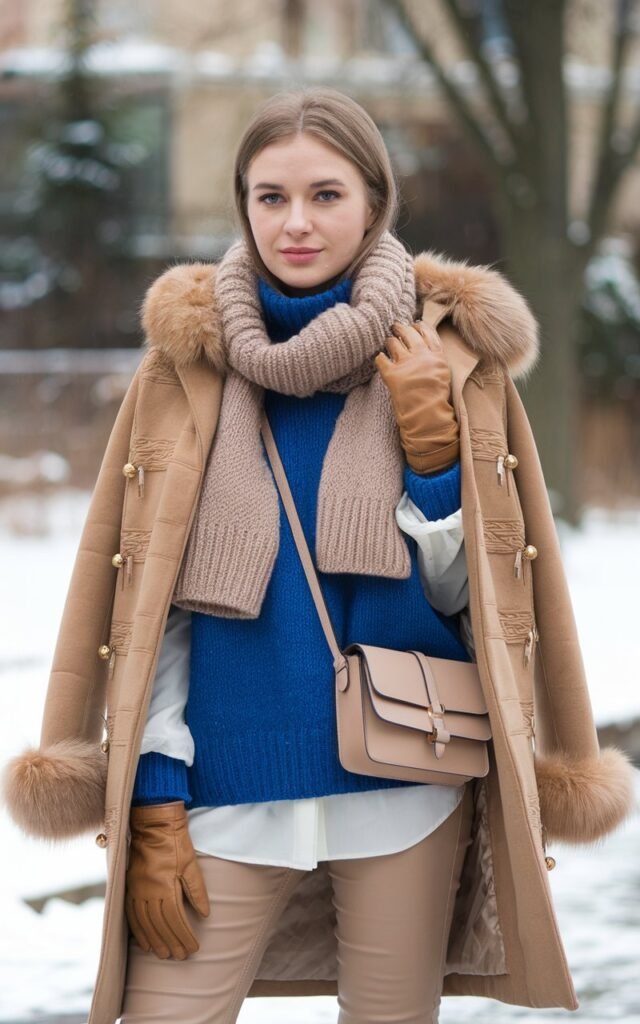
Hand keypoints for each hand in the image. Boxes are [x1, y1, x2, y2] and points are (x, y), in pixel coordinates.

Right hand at [125, 800, 209, 958]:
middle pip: (160, 924)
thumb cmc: (176, 843)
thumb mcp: (191, 864)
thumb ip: (197, 890)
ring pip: (145, 923)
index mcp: (165, 885)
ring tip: (163, 954)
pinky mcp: (129, 887)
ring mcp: (137, 889)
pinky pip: (131, 914)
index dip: (185, 936)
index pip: (176, 919)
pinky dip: (138, 931)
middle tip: (180, 956)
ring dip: (155, 941)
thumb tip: (205, 914)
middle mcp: (149, 890)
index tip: (193, 947)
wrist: (153, 825)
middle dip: (171, 942)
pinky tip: (143, 943)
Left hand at [375, 319, 459, 473]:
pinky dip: (380, 358)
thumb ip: (434, 358)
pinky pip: (380, 358)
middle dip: (400, 328)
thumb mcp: (443, 375)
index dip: (419, 326)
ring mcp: (405, 364)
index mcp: (436, 356)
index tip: (414, 324)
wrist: (427, 416)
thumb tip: (422, 343)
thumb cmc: (436, 399)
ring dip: (390, 341)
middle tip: (395, 327)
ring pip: (393, 342)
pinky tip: (381, 360)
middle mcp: (421, 355)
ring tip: (388, 343)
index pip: (427, 332)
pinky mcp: (391, 374)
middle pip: (408, 332)